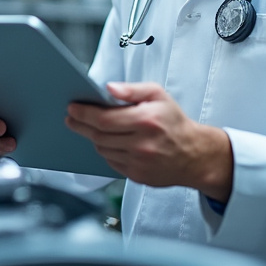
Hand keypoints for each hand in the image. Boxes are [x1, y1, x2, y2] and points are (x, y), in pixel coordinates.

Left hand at [65, 82, 232, 199]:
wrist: (194, 155)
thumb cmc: (174, 122)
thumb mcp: (158, 95)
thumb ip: (133, 89)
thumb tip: (109, 88)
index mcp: (146, 121)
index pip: (104, 119)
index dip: (84, 114)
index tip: (72, 108)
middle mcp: (142, 144)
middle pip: (99, 136)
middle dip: (80, 125)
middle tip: (71, 118)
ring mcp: (139, 163)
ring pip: (103, 150)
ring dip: (93, 138)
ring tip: (90, 128)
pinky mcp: (137, 177)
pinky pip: (111, 162)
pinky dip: (106, 151)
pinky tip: (107, 141)